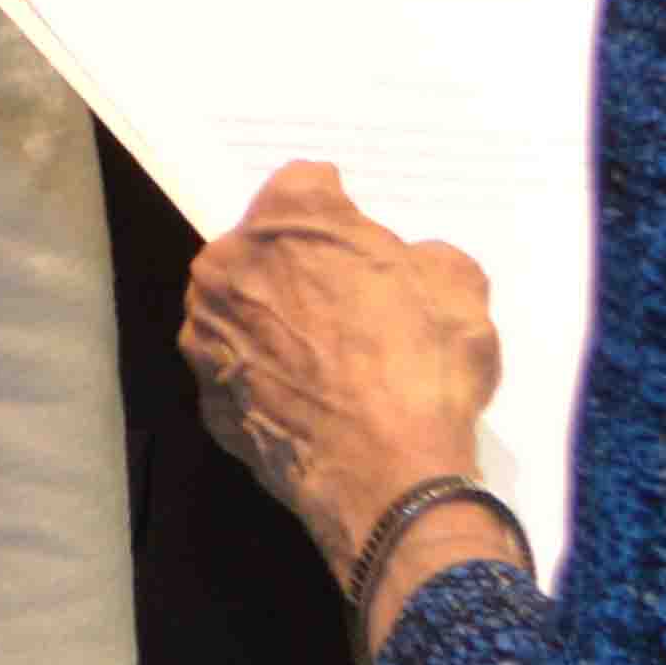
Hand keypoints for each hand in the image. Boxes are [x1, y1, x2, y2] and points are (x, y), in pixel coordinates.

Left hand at [178, 160, 507, 605]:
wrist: (386, 478)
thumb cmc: (421, 366)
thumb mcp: (458, 286)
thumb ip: (423, 257)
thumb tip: (412, 265)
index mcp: (285, 220)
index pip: (307, 186)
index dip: (341, 213)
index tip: (361, 238)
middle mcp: (227, 269)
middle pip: (264, 251)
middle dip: (302, 269)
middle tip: (352, 302)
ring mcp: (207, 338)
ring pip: (244, 312)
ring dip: (277, 324)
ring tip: (335, 360)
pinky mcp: (208, 401)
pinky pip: (242, 373)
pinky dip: (270, 380)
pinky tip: (315, 401)